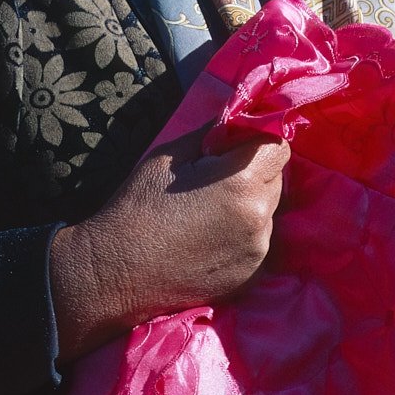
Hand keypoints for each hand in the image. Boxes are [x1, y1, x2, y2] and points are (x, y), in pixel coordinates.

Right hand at [51, 130, 289, 363]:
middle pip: (276, 179)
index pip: (278, 147)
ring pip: (268, 212)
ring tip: (206, 213)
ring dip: (248, 204)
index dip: (258, 141)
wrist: (116, 272)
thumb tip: (235, 119)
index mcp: (241, 183)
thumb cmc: (137, 207)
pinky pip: (257, 242)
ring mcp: (258, 252)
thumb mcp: (169, 156)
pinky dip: (242, 234)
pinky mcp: (250, 276)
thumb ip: (212, 134)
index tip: (231, 146)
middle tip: (213, 179)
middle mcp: (259, 218)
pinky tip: (208, 239)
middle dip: (253, 171)